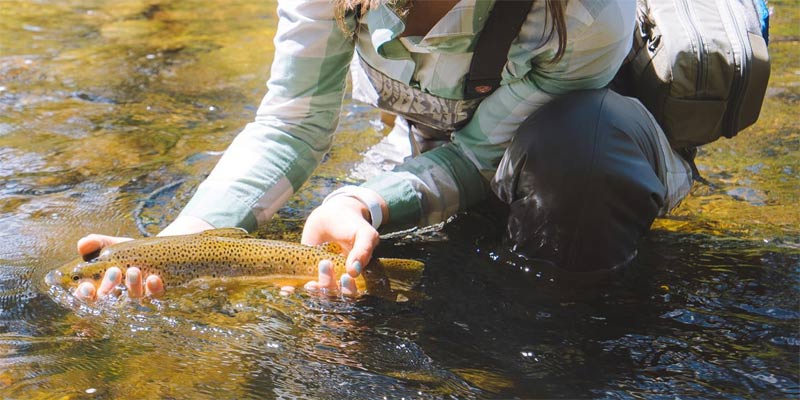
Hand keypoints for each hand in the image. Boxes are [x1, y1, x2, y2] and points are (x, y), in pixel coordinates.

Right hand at [73, 215, 212, 300]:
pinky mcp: (157, 293)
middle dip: (109, 288)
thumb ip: (96, 243)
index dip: (84, 295)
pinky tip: (153, 278)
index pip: (86, 296)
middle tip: (114, 272)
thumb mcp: (111, 244)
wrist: (155, 248)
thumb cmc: (126, 250)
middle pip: (109, 300)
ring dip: (133, 285)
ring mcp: (138, 295)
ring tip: (134, 270)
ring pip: (134, 297)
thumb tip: (82, 245)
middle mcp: (118, 294)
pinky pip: (156, 296)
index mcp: (101, 285)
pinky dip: (154, 288)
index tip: (88, 287)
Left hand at [301, 193, 385, 292]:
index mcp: (354, 275)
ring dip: (312, 290)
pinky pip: (297, 285)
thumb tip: (354, 271)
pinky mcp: (303, 271)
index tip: (346, 276)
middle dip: (328, 285)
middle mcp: (337, 279)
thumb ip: (363, 251)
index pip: (351, 293)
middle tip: (325, 264)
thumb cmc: (352, 225)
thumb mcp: (364, 234)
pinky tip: (287, 290)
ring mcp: (319, 276)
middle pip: (332, 295)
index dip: (348, 290)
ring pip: (316, 293)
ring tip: (309, 280)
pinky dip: (292, 290)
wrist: (332, 213)